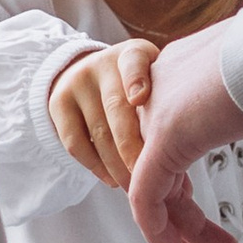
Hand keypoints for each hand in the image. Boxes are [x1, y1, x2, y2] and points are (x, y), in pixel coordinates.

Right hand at [47, 42, 155, 190]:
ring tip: (135, 188)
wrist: (88, 73)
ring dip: (118, 167)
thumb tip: (185, 179)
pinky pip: (76, 143)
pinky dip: (96, 167)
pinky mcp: (58, 102)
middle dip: (135, 151)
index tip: (140, 98)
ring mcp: (77, 82)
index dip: (136, 79)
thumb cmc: (137, 88)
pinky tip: (113, 180)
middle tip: (150, 180)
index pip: (134, 60)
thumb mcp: (154, 84)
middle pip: (117, 110)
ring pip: (99, 133)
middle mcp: (103, 64)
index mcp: (134, 54)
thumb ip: (165, 113)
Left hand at [127, 19, 242, 242]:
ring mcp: (155, 115)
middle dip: (181, 215)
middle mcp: (154, 92)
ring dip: (185, 229)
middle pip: (157, 168)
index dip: (176, 184)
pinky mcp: (164, 138)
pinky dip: (157, 228)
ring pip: (155, 186)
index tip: (197, 210)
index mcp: (172, 72)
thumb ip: (241, 88)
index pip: (161, 142)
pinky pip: (147, 196)